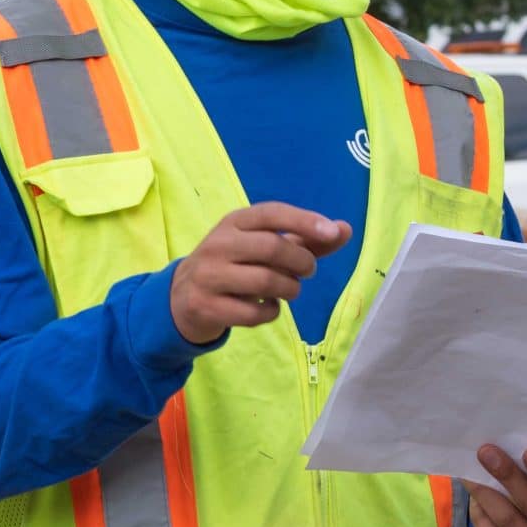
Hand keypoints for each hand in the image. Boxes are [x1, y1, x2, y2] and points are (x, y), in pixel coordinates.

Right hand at [168, 204, 351, 345]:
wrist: (182, 298)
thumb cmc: (235, 266)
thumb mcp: (264, 247)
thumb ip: (306, 240)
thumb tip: (345, 229)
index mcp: (234, 222)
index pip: (271, 213)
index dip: (304, 221)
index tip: (332, 232)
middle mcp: (218, 244)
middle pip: (273, 248)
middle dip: (302, 262)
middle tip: (308, 271)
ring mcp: (208, 276)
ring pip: (266, 281)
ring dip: (290, 289)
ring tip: (289, 290)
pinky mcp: (205, 306)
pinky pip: (254, 313)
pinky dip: (272, 312)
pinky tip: (267, 307)